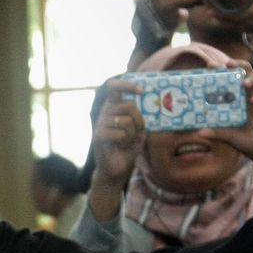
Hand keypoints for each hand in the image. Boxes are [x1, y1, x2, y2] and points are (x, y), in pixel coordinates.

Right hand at [90, 77, 145, 192]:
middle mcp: (105, 111)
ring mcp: (100, 122)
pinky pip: (121, 134)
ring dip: (132, 135)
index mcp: (113, 106)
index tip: (141, 91)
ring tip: (126, 141)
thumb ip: (142, 117)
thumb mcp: (139, 130)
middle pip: (129, 105)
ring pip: (127, 121)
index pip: (114, 87)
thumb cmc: (127, 147)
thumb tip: (154, 105)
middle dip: (140, 120)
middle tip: (139, 131)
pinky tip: (119, 147)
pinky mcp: (98, 135)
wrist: (116, 168)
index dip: (127, 84)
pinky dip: (125, 142)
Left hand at [195, 62, 252, 168]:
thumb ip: (217, 132)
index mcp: (237, 97)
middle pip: (246, 70)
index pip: (229, 77)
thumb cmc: (245, 142)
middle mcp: (249, 93)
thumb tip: (199, 132)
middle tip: (228, 64)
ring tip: (244, 84)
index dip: (221, 70)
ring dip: (251, 77)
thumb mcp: (229, 136)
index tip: (210, 65)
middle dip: (238, 64)